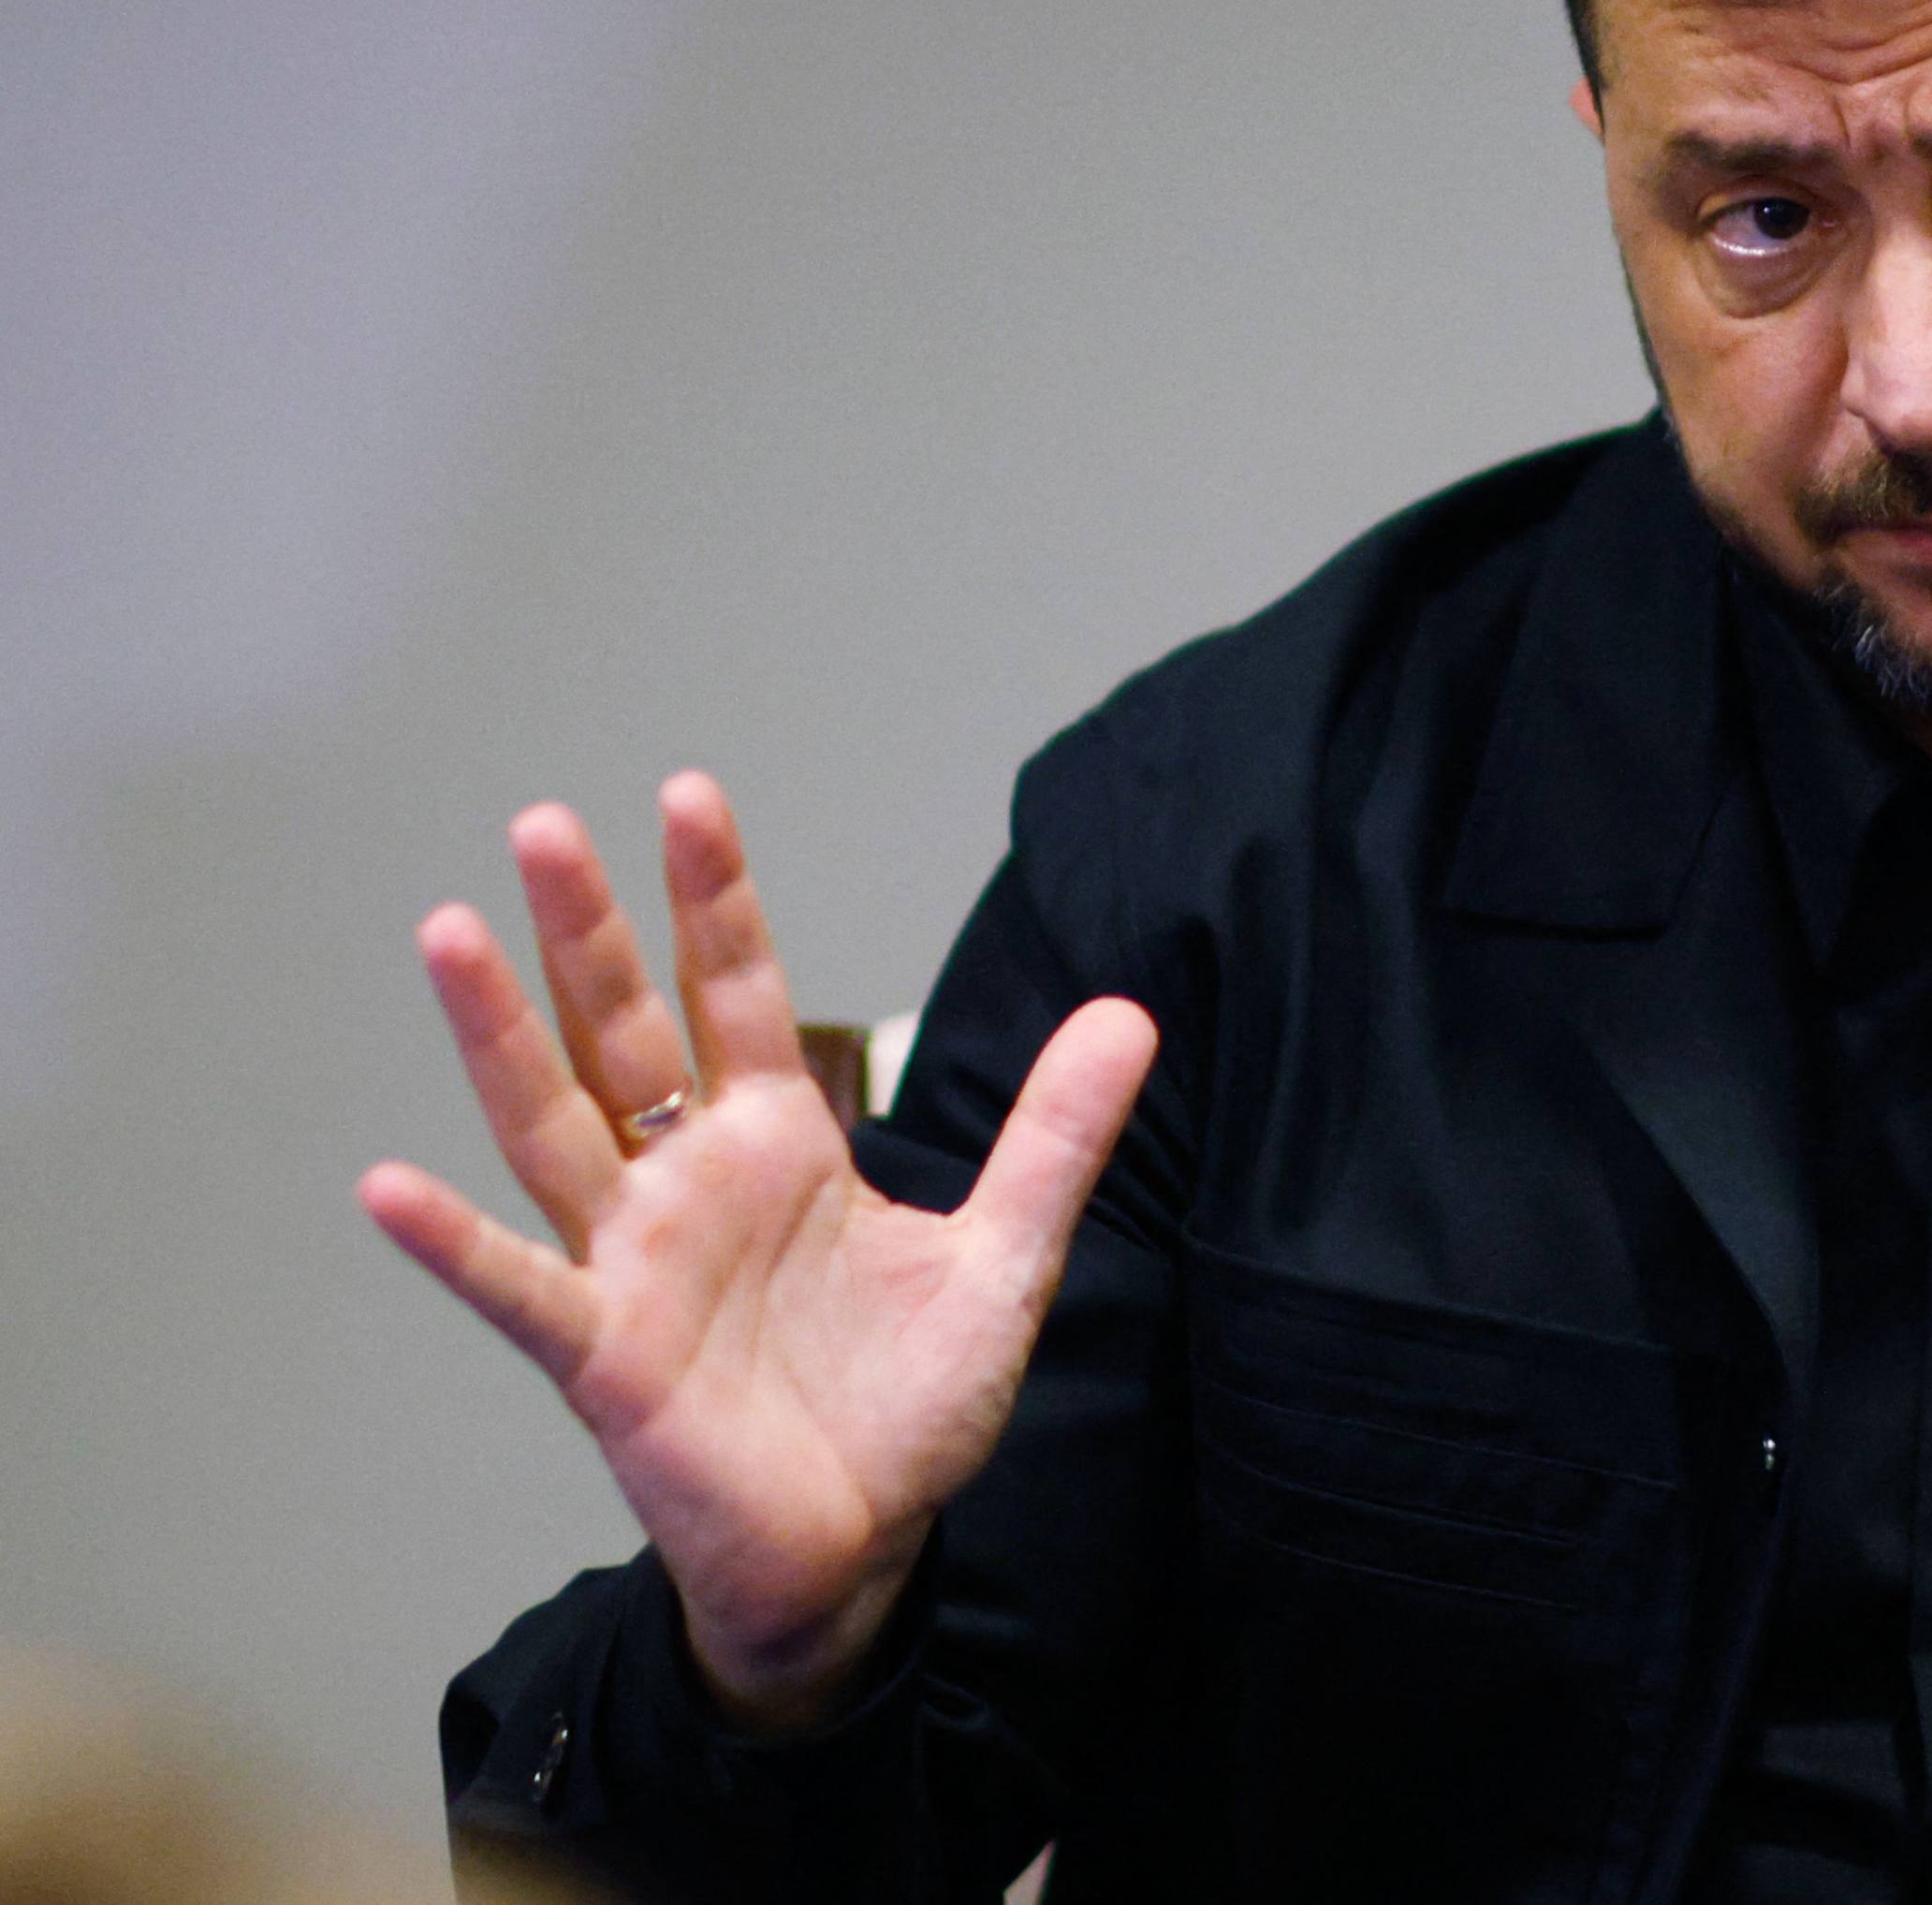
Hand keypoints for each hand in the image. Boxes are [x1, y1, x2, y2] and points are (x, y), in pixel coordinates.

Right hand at [358, 773, 1155, 1730]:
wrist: (865, 1547)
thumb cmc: (906, 1404)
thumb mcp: (1004, 1256)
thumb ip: (1055, 1133)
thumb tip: (1130, 1013)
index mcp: (779, 1146)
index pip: (737, 992)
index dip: (713, 899)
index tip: (687, 795)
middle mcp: (691, 1185)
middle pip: (625, 1031)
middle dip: (586, 931)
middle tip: (543, 822)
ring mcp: (636, 1263)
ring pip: (552, 1126)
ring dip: (497, 1035)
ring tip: (448, 932)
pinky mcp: (606, 1357)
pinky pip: (519, 1290)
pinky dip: (454, 1243)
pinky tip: (390, 1186)